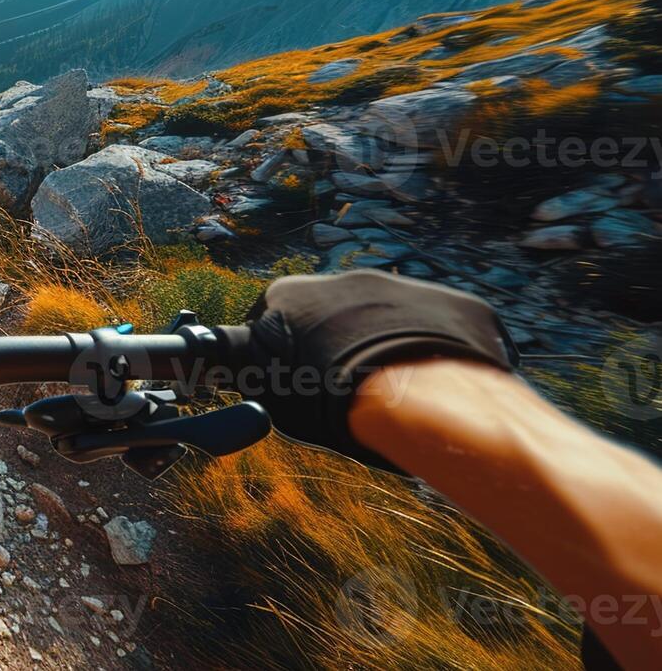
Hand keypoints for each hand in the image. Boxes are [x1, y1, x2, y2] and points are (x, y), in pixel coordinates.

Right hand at [239, 270, 516, 470]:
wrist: (412, 394)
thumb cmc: (329, 398)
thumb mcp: (267, 387)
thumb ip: (255, 367)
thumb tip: (220, 367)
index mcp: (291, 294)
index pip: (272, 317)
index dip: (281, 351)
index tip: (290, 378)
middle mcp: (346, 279)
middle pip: (334, 315)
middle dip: (337, 345)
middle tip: (343, 389)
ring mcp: (405, 288)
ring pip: (390, 321)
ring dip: (386, 348)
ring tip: (394, 394)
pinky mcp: (457, 306)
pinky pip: (443, 330)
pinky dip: (436, 354)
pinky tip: (436, 388)